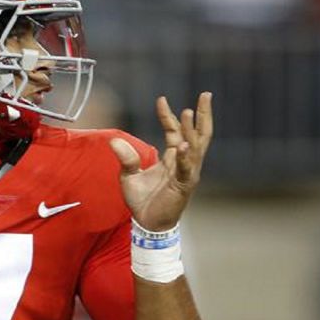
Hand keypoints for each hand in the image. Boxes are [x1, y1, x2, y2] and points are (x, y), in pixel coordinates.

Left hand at [110, 92, 213, 230]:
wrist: (147, 224)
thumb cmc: (142, 201)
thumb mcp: (129, 176)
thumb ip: (126, 158)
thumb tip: (113, 140)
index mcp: (172, 159)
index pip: (174, 131)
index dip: (169, 115)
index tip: (161, 99)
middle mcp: (183, 163)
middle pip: (198, 134)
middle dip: (203, 114)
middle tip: (206, 94)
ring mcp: (187, 174)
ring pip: (194, 147)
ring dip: (192, 130)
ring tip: (190, 111)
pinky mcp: (184, 186)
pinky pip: (186, 168)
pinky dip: (184, 156)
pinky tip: (182, 144)